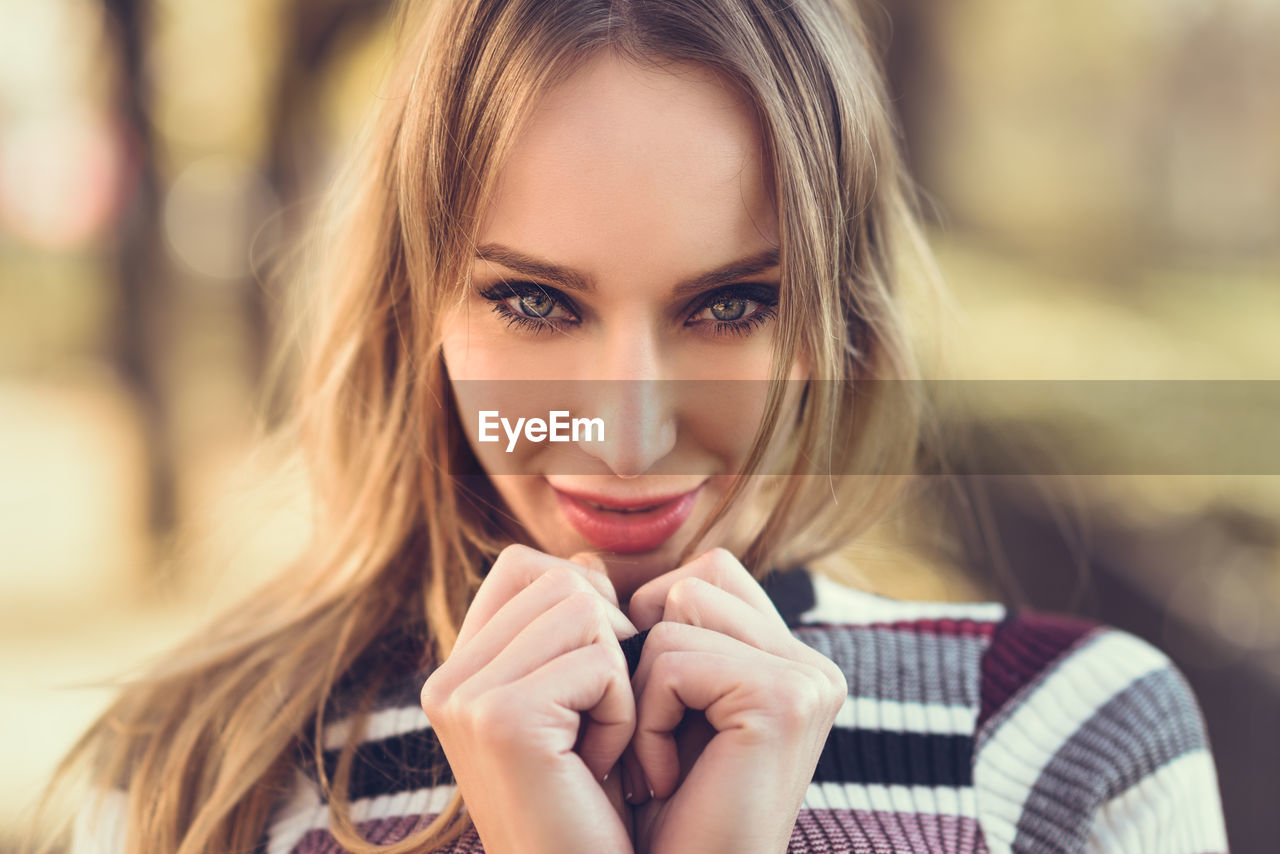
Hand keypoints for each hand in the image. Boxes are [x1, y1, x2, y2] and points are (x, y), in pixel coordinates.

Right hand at [420, 544, 638, 853]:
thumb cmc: (594, 801)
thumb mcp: (575, 701)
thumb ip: (568, 626)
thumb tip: (585, 557)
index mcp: (457, 671)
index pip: (523, 566)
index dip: (583, 602)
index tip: (595, 677)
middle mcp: (448, 681)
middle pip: (561, 579)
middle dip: (607, 643)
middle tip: (597, 722)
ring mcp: (466, 699)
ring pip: (584, 609)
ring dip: (617, 678)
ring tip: (598, 745)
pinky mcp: (502, 719)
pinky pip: (601, 661)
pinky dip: (622, 712)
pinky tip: (600, 765)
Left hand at [621, 548, 847, 853]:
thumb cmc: (650, 812)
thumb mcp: (655, 704)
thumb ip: (655, 628)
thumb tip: (587, 561)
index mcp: (789, 661)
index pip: (705, 576)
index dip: (653, 630)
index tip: (651, 714)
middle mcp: (811, 665)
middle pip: (693, 581)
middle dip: (647, 655)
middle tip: (651, 740)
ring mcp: (806, 679)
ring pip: (678, 611)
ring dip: (643, 691)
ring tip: (659, 762)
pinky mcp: (785, 699)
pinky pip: (673, 662)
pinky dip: (648, 723)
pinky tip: (664, 781)